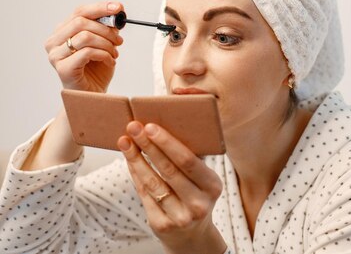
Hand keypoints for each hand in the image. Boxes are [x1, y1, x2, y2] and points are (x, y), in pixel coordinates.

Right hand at [45, 2, 123, 92]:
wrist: (93, 95)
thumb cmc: (96, 69)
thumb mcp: (104, 44)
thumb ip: (106, 28)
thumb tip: (116, 12)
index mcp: (62, 31)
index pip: (79, 11)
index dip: (100, 7)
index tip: (118, 8)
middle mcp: (54, 41)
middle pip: (81, 22)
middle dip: (106, 29)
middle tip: (119, 40)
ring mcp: (55, 55)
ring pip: (85, 36)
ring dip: (107, 44)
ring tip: (115, 53)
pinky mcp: (63, 68)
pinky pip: (87, 52)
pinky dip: (104, 55)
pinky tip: (110, 61)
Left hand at [118, 121, 226, 253]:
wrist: (192, 235)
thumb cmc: (195, 196)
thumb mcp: (203, 181)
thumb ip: (190, 161)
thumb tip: (164, 129)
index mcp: (212, 186)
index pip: (188, 161)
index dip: (167, 143)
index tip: (151, 127)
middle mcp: (198, 203)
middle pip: (168, 169)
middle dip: (148, 146)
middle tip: (134, 127)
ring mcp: (179, 217)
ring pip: (152, 182)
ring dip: (136, 159)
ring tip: (125, 141)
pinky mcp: (161, 225)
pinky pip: (144, 194)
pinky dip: (135, 174)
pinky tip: (130, 160)